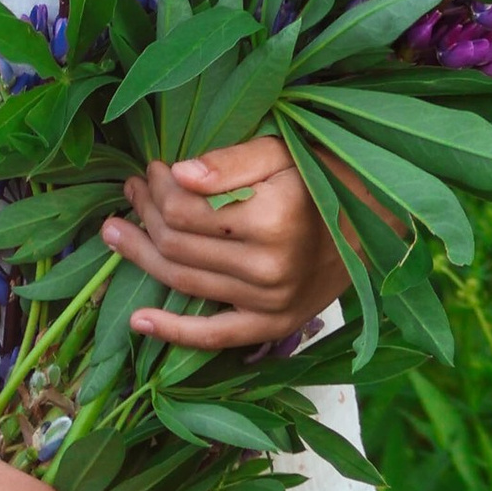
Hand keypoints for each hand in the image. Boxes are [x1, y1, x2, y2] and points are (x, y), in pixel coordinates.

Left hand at [104, 135, 354, 353]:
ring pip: (185, 282)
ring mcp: (271, 303)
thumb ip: (230, 162)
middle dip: (145, 214)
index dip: (158, 187)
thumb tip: (176, 172)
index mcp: (272, 219)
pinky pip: (216, 336)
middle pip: (178, 244)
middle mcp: (269, 267)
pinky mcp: (274, 326)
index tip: (152, 168)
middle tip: (131, 191)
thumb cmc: (325, 179)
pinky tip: (139, 321)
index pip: (185, 209)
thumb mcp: (282, 153)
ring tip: (116, 233)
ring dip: (143, 256)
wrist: (375, 228)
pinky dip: (175, 332)